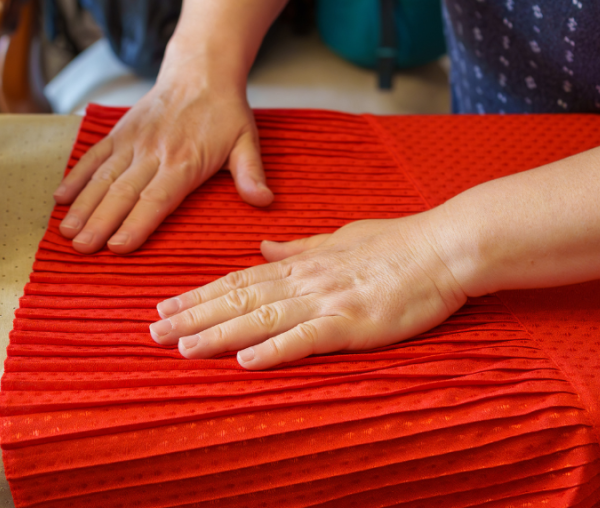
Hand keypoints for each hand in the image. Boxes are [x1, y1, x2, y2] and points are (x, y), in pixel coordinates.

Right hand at [53, 57, 273, 253]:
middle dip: (100, 223)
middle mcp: (154, 153)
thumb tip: (264, 201)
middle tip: (81, 249)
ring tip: (66, 231)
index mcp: (185, 161)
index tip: (117, 246)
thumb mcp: (247, 140)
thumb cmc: (225, 112)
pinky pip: (94, 155)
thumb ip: (251, 173)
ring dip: (83, 206)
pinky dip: (76, 175)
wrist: (201, 69)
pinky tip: (60, 197)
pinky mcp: (121, 132)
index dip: (136, 223)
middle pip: (122, 193)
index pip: (157, 199)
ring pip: (103, 177)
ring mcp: (133, 141)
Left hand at [149, 216, 468, 368]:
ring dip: (220, 333)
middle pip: (239, 298)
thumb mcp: (339, 238)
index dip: (199, 295)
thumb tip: (263, 246)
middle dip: (194, 316)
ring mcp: (328, 301)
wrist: (444, 247)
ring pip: (263, 317)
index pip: (239, 279)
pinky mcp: (354, 323)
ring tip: (184, 347)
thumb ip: (298, 247)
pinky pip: (308, 338)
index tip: (165, 307)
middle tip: (154, 332)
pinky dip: (275, 349)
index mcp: (302, 263)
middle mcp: (306, 280)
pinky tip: (246, 361)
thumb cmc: (396, 242)